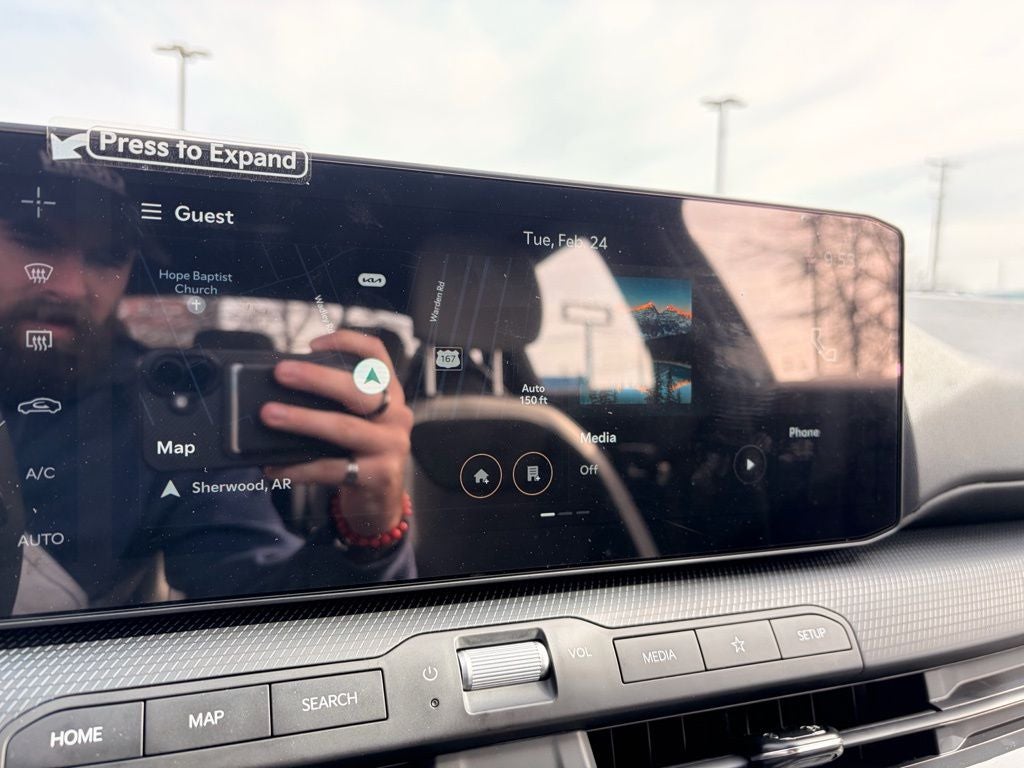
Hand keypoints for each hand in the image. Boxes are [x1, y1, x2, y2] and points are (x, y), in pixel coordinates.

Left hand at [260, 329, 412, 537]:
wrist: (380, 503)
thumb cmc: (360, 454)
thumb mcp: (359, 422)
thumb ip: (335, 405)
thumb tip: (280, 392)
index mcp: (390, 394)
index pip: (377, 355)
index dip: (348, 342)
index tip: (313, 344)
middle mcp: (396, 416)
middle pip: (359, 389)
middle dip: (316, 378)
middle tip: (282, 373)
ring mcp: (391, 446)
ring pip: (344, 427)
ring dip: (302, 419)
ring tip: (271, 415)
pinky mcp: (378, 476)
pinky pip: (332, 469)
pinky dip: (299, 467)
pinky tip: (275, 466)